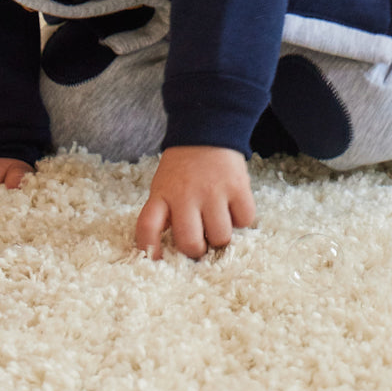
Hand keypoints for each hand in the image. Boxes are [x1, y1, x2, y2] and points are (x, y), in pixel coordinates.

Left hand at [135, 146, 254, 259]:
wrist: (207, 131)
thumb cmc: (183, 168)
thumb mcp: (163, 186)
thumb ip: (164, 214)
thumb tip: (168, 252)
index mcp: (162, 195)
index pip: (147, 227)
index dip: (149, 249)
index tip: (157, 260)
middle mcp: (185, 195)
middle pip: (189, 242)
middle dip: (196, 249)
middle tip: (201, 240)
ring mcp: (213, 191)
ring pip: (220, 237)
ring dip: (220, 235)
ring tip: (218, 220)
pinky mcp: (237, 186)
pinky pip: (244, 220)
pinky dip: (241, 219)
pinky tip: (233, 207)